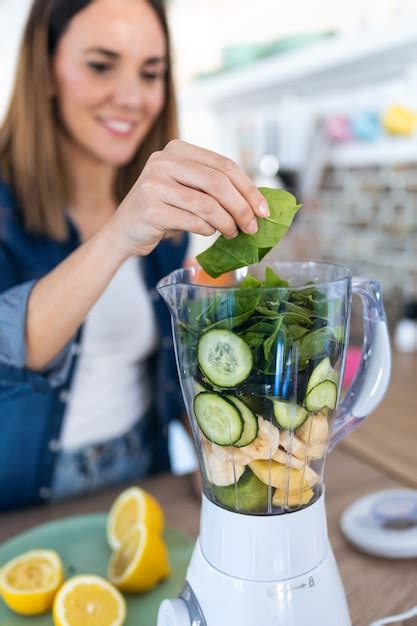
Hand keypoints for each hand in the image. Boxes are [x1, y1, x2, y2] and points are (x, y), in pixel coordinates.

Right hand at [110, 140, 269, 257]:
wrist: (124, 231)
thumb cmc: (163, 210)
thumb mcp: (187, 189)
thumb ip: (214, 188)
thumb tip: (256, 203)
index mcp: (178, 150)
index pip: (223, 164)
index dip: (249, 187)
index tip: (264, 210)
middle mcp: (163, 161)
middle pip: (218, 182)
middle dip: (242, 207)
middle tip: (252, 227)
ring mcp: (154, 184)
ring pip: (207, 204)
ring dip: (227, 223)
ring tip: (233, 233)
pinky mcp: (150, 209)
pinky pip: (192, 221)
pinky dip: (207, 230)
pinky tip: (209, 233)